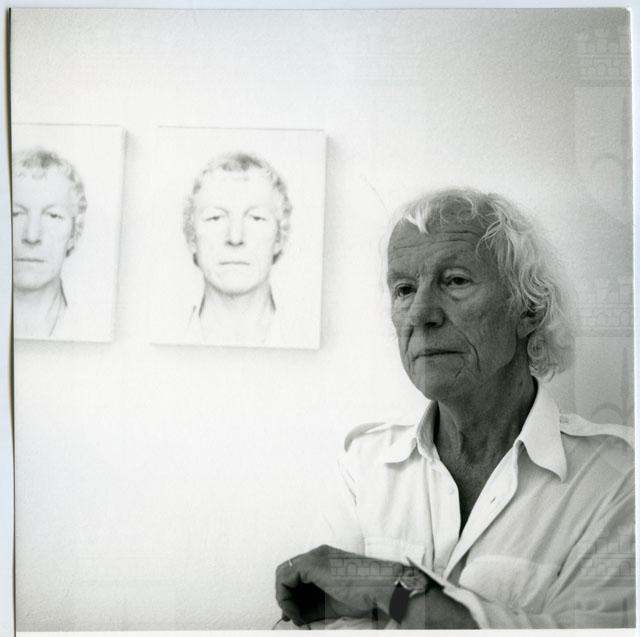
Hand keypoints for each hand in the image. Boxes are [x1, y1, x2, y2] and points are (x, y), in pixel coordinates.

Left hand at [275, 545, 404, 626]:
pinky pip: (284, 579)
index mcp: (323, 559)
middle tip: (292, 617)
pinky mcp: (311, 564)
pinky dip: (284, 597)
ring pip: (283, 574)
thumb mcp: (332, 602)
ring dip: (285, 599)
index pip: (296, 574)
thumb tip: (295, 615)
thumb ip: (313, 604)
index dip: (291, 595)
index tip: (295, 615)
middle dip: (286, 597)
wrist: (380, 587)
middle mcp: (316, 554)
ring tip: (296, 617)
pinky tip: (296, 612)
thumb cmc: (362, 595)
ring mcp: (314, 556)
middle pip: (288, 574)